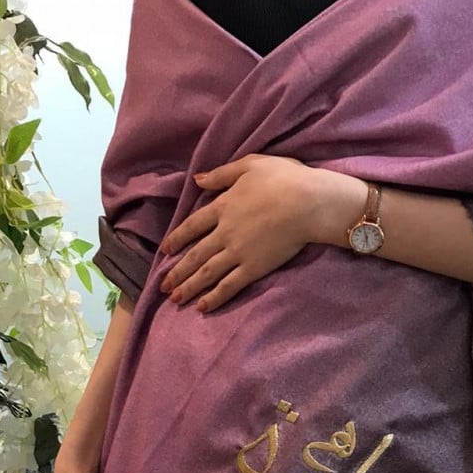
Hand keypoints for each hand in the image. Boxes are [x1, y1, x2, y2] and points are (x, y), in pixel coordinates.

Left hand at [158, 154, 365, 312]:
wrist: (308, 202)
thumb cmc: (285, 178)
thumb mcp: (250, 165)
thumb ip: (221, 174)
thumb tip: (197, 180)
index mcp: (223, 206)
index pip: (192, 225)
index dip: (176, 239)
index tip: (164, 251)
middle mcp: (225, 232)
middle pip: (195, 255)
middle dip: (177, 272)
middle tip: (163, 286)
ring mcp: (238, 252)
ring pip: (207, 273)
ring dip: (189, 287)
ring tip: (175, 299)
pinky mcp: (254, 268)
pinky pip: (229, 285)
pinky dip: (215, 297)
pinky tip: (202, 307)